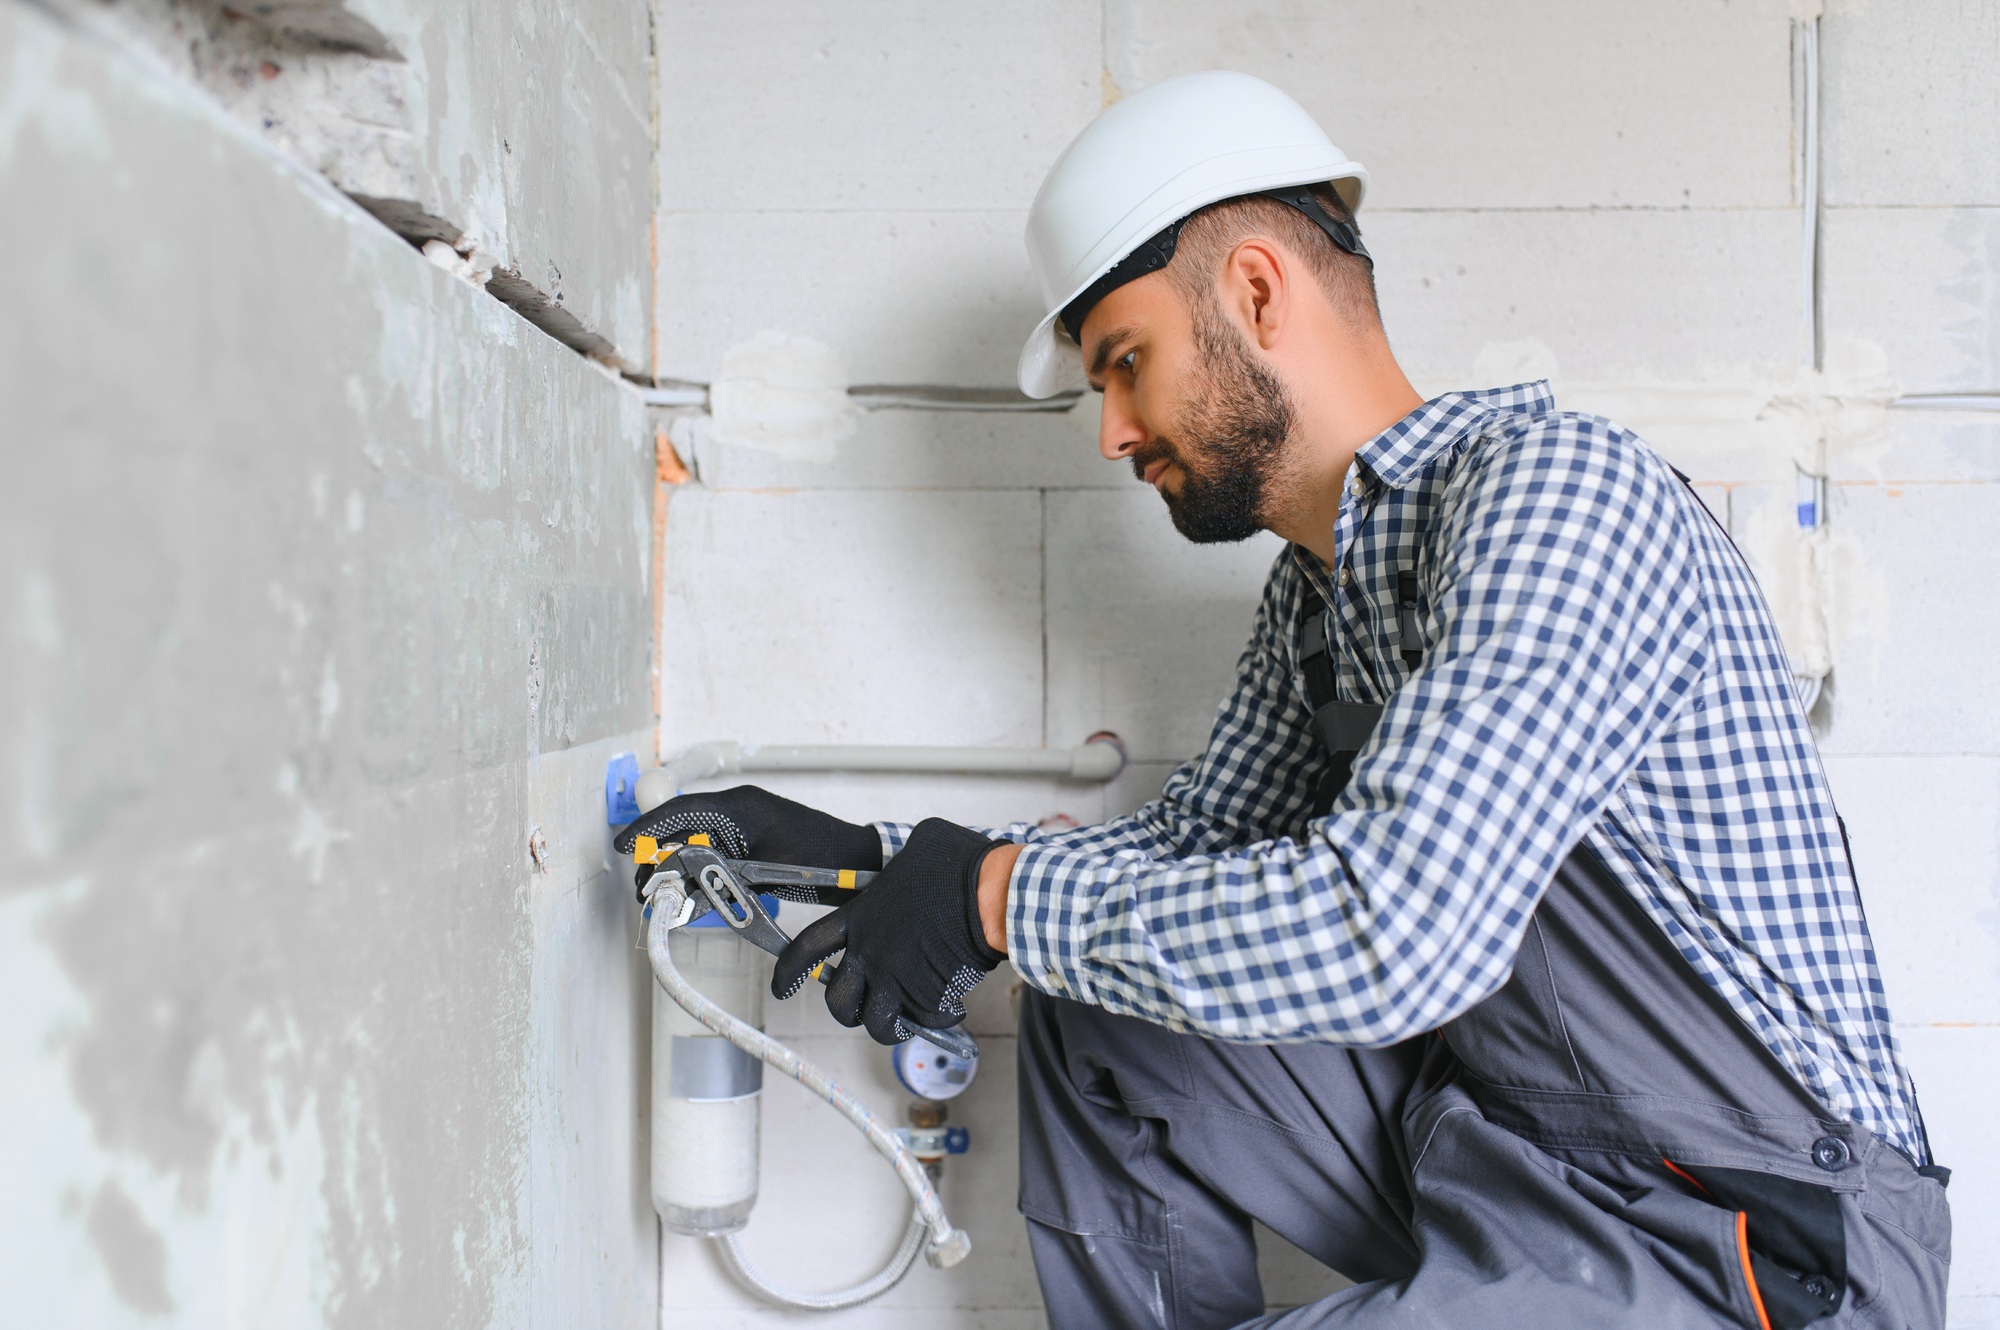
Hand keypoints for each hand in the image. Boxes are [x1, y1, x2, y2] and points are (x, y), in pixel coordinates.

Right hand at [614, 785, 881, 902]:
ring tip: (659, 899)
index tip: (624, 845)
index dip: (648, 828)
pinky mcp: (749, 850)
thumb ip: (722, 870)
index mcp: (739, 806)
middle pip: (682, 832)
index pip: (681, 811)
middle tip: (643, 888)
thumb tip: (684, 877)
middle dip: (658, 860)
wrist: (855, 864)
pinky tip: (686, 900)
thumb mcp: (765, 866)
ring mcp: (743, 831)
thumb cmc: (821, 858)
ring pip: (695, 849)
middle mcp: (736, 813)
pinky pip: (712, 861)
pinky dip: (697, 880)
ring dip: (676, 873)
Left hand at [772, 818, 1006, 1043]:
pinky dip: (935, 1022)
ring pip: (875, 1024)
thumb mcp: (920, 848)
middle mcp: (871, 951)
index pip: (808, 948)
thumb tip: (910, 867)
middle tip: (863, 1008)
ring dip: (889, 1027)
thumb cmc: (960, 863)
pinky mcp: (926, 997)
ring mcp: (897, 977)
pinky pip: (922, 1023)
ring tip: (908, 1019)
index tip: (781, 988)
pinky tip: (950, 1009)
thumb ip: (902, 868)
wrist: (990, 893)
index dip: (789, 971)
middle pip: (837, 1001)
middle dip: (847, 1011)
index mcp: (861, 915)